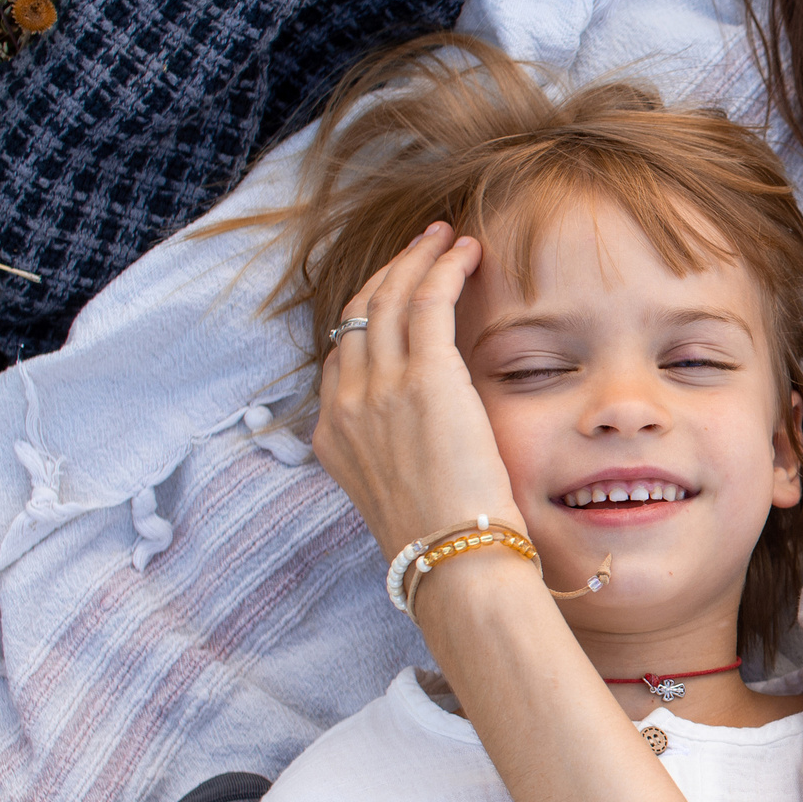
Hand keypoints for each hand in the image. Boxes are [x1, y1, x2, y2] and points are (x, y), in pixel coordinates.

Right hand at [311, 222, 521, 562]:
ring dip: (418, 258)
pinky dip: (444, 268)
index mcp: (334, 436)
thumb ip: (399, 454)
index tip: (401, 290)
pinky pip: (426, 301)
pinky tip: (468, 251)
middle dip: (390, 272)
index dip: (372, 313)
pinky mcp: (424, 379)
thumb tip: (427, 440)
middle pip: (359, 315)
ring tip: (448, 237)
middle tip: (424, 246)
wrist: (452, 563)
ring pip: (388, 297)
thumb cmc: (445, 541)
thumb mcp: (401, 493)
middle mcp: (345, 405)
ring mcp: (378, 389)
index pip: (344, 354)